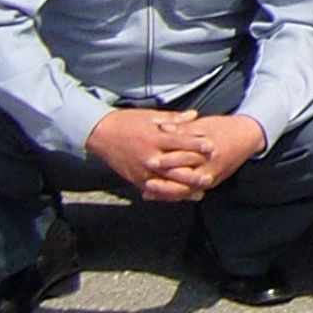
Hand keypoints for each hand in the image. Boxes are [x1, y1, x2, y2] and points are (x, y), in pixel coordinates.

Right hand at [86, 106, 200, 197]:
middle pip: (175, 167)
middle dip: (194, 172)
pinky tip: (183, 197)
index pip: (179, 142)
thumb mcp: (151, 117)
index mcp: (154, 138)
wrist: (101, 134)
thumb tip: (195, 115)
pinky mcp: (136, 179)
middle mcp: (149, 156)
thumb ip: (174, 119)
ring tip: (201, 190)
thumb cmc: (127, 122)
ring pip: (167, 183)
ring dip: (185, 188)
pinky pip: (155, 190)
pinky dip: (169, 194)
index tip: (212, 146)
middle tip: (211, 175)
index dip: (196, 144)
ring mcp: (142, 170)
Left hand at [142, 111, 265, 197]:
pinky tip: (160, 195)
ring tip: (149, 192)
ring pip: (186, 190)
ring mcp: (211, 177)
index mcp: (208, 151)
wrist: (248, 136)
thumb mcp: (205, 125)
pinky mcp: (211, 183)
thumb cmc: (226, 129)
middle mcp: (209, 167)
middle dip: (164, 182)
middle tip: (146, 183)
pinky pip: (190, 192)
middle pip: (184, 179)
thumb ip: (183, 128)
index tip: (150, 161)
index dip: (166, 161)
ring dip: (166, 192)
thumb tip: (164, 127)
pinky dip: (174, 194)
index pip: (184, 158)